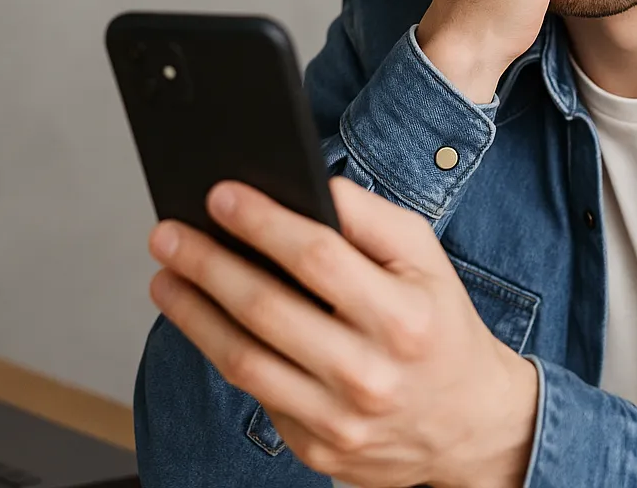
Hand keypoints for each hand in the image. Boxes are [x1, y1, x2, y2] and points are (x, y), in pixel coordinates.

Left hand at [146, 178, 538, 487]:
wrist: (470, 424)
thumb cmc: (438, 327)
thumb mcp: (429, 262)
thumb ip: (374, 220)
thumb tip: (314, 187)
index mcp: (403, 317)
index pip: (319, 258)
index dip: (263, 222)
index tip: (220, 196)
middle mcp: (371, 372)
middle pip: (267, 309)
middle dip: (208, 264)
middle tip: (168, 235)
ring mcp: (340, 419)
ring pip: (244, 361)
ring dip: (194, 313)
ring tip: (166, 277)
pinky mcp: (317, 449)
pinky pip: (255, 394)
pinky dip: (220, 352)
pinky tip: (202, 321)